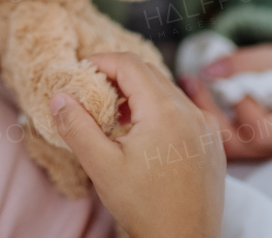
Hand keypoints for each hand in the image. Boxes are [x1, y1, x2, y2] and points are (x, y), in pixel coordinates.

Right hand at [51, 52, 224, 237]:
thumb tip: (59, 97)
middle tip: (93, 96)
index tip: (81, 74)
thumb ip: (77, 127)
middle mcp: (192, 112)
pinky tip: (143, 137)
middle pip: (149, 74)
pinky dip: (160, 112)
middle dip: (118, 78)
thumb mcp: (102, 166)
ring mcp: (206, 128)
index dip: (101, 62)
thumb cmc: (146, 208)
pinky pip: (184, 112)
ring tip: (115, 119)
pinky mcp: (212, 144)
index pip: (129, 64)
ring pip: (167, 92)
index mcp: (165, 111)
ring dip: (139, 95)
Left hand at [180, 42, 271, 160]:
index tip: (226, 82)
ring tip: (186, 86)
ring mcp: (257, 154)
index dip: (241, 107)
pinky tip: (188, 98)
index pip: (263, 130)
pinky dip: (200, 121)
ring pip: (221, 147)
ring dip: (200, 117)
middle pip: (237, 142)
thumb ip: (244, 63)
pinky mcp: (239, 152)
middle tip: (191, 81)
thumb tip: (209, 71)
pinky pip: (216, 144)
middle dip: (210, 111)